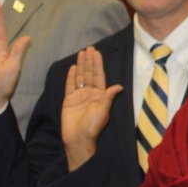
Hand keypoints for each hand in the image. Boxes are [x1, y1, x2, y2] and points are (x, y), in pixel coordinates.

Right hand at [61, 46, 122, 170]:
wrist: (78, 138)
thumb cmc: (92, 127)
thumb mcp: (103, 111)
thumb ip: (108, 97)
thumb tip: (118, 86)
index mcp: (100, 95)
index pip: (99, 76)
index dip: (98, 64)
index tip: (96, 53)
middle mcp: (90, 93)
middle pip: (89, 73)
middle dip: (89, 61)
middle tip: (89, 48)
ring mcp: (78, 96)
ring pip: (80, 77)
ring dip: (81, 65)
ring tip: (81, 53)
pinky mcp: (68, 100)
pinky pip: (69, 85)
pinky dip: (71, 76)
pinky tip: (72, 67)